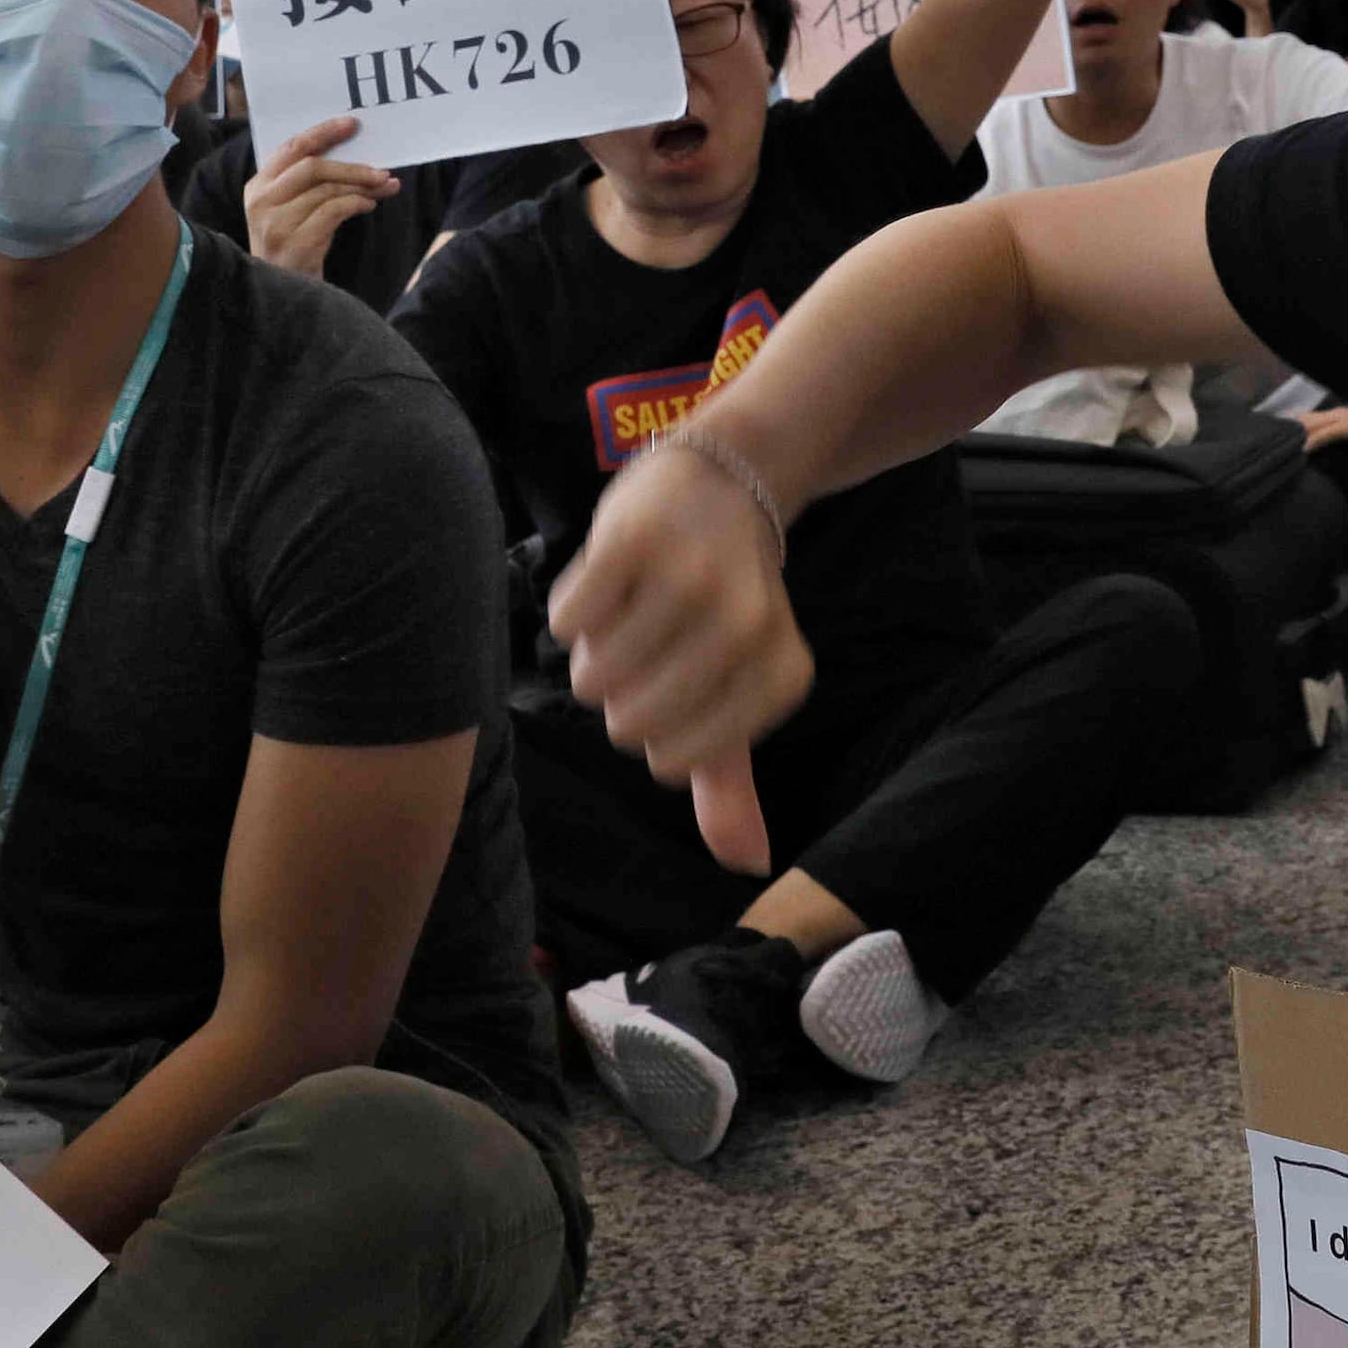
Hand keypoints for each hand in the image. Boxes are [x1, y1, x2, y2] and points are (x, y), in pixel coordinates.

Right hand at [244, 114, 398, 276]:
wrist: (282, 292)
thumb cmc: (294, 244)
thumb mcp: (290, 210)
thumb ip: (310, 183)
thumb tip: (359, 157)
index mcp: (258, 186)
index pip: (292, 148)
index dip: (323, 133)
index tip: (352, 124)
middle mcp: (261, 201)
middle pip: (312, 166)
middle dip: (352, 166)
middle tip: (381, 170)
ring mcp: (275, 223)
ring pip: (327, 189)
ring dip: (362, 187)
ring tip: (384, 188)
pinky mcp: (293, 242)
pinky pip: (333, 211)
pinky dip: (356, 204)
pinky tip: (368, 205)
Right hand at [547, 431, 813, 824]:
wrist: (720, 483)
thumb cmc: (722, 605)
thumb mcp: (737, 692)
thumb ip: (730, 783)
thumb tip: (747, 865)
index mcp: (781, 675)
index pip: (674, 761)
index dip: (657, 730)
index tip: (682, 679)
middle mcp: (743, 627)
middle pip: (630, 724)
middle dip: (622, 693)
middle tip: (651, 640)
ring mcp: (688, 579)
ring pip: (593, 677)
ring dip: (595, 654)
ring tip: (630, 610)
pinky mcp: (631, 540)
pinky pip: (567, 622)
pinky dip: (573, 610)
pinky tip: (610, 579)